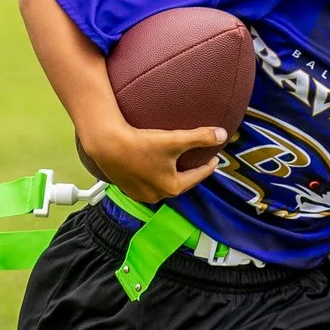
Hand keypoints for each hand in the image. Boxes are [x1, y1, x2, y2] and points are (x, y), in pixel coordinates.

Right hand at [76, 119, 226, 206]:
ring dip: (170, 175)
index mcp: (172, 187)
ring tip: (175, 164)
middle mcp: (156, 195)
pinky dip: (154, 176)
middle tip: (196, 161)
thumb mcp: (175, 139)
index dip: (208, 166)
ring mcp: (140, 194)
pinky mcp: (126, 188)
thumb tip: (223, 135)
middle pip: (180, 182)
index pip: (198, 176)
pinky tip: (153, 166)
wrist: (106, 144)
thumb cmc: (140, 143)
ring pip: (162, 184)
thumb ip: (201, 137)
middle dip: (190, 172)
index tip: (213, 158)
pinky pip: (146, 183)